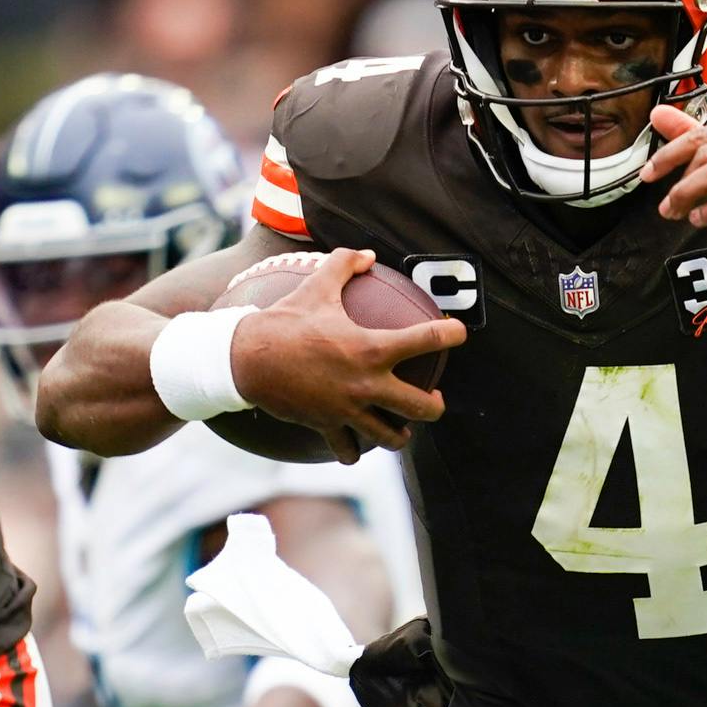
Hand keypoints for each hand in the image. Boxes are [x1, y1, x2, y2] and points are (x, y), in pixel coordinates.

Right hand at [223, 249, 455, 456]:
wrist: (247, 359)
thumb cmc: (284, 320)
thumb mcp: (316, 286)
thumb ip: (344, 265)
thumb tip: (367, 254)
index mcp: (371, 348)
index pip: (428, 340)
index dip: (451, 334)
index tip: (459, 334)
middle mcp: (367, 384)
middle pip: (422, 407)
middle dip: (435, 406)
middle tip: (434, 398)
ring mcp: (349, 410)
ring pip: (390, 437)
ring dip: (400, 435)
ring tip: (401, 429)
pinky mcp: (327, 426)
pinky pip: (348, 450)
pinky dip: (354, 451)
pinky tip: (356, 447)